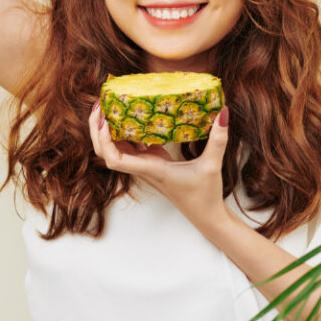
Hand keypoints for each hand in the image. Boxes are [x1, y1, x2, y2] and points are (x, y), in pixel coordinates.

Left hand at [88, 101, 230, 232]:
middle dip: (97, 129)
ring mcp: (146, 165)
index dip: (104, 140)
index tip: (105, 119)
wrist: (206, 216)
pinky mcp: (153, 162)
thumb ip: (217, 140)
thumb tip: (222, 113)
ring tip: (111, 104)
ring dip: (108, 129)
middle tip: (101, 104)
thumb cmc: (205, 195)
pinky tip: (134, 114)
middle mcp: (143, 168)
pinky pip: (133, 145)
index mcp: (151, 170)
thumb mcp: (212, 166)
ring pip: (117, 148)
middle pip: (107, 151)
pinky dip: (127, 130)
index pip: (115, 160)